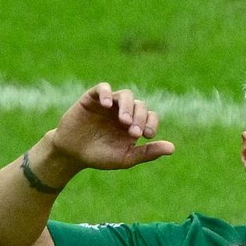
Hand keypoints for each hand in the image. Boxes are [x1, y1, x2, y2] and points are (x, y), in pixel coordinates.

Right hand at [45, 83, 176, 172]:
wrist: (73, 154)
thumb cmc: (100, 156)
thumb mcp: (125, 157)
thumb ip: (147, 153)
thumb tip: (172, 148)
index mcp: (134, 125)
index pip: (151, 116)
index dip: (151, 123)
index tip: (146, 135)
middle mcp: (124, 111)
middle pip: (140, 105)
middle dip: (139, 117)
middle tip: (132, 131)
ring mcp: (109, 104)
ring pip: (125, 95)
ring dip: (127, 106)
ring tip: (123, 121)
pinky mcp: (93, 98)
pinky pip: (103, 88)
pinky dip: (107, 93)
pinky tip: (107, 105)